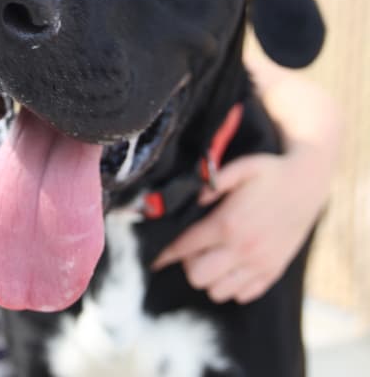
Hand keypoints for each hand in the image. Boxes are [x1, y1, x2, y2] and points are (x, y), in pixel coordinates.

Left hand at [151, 146, 330, 303]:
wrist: (307, 184)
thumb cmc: (269, 172)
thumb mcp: (239, 167)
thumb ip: (211, 180)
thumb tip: (192, 197)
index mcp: (228, 224)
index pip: (185, 248)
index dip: (165, 253)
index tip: (155, 257)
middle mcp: (243, 249)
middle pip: (198, 276)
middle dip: (188, 264)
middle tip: (191, 248)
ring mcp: (260, 264)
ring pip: (218, 291)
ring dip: (209, 276)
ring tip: (211, 256)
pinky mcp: (273, 271)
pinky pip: (242, 294)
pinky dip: (231, 285)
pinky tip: (230, 264)